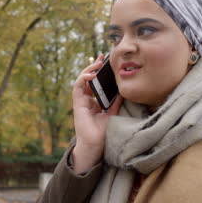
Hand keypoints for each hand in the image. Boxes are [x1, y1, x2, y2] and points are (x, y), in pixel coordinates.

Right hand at [71, 54, 122, 172]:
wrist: (95, 145)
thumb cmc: (103, 133)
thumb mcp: (112, 113)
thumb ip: (115, 102)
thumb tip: (123, 90)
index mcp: (94, 102)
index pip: (95, 83)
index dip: (100, 72)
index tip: (107, 62)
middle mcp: (86, 100)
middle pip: (88, 79)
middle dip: (94, 66)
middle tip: (102, 57)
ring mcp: (81, 101)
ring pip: (82, 80)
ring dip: (89, 70)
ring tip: (98, 63)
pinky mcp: (77, 103)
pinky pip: (78, 87)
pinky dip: (83, 79)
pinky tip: (91, 75)